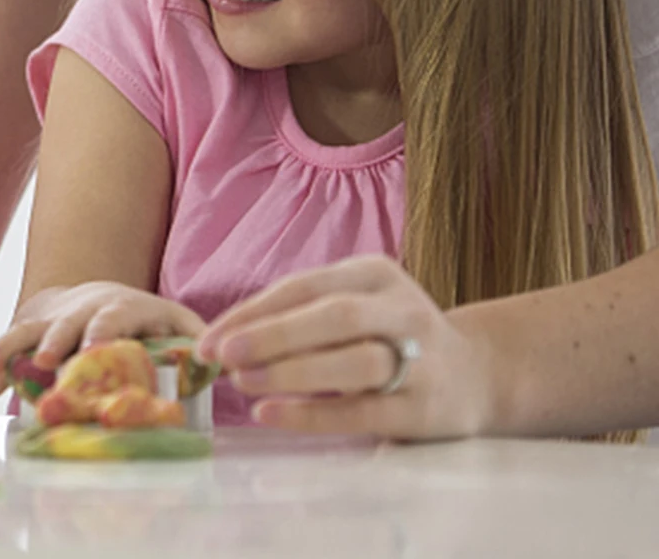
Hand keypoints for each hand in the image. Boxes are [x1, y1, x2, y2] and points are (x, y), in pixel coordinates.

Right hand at [0, 281, 204, 409]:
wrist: (97, 295)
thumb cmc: (147, 320)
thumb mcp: (177, 321)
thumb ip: (197, 338)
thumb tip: (223, 362)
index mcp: (121, 306)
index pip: (114, 315)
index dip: (104, 330)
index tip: (95, 348)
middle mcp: (83, 308)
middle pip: (66, 323)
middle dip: (53, 341)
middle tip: (43, 361)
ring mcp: (53, 319)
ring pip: (28, 332)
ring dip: (8, 350)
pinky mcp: (31, 334)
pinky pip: (8, 352)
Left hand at [197, 254, 490, 438]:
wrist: (478, 376)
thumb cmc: (391, 337)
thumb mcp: (357, 306)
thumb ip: (303, 314)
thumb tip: (226, 335)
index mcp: (375, 273)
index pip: (304, 286)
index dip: (253, 311)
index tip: (209, 335)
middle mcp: (401, 309)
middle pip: (333, 317)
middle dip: (271, 335)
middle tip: (221, 354)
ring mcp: (421, 359)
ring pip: (353, 361)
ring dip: (290, 372)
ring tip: (241, 382)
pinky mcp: (425, 409)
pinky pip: (363, 410)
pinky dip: (312, 414)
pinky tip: (271, 413)